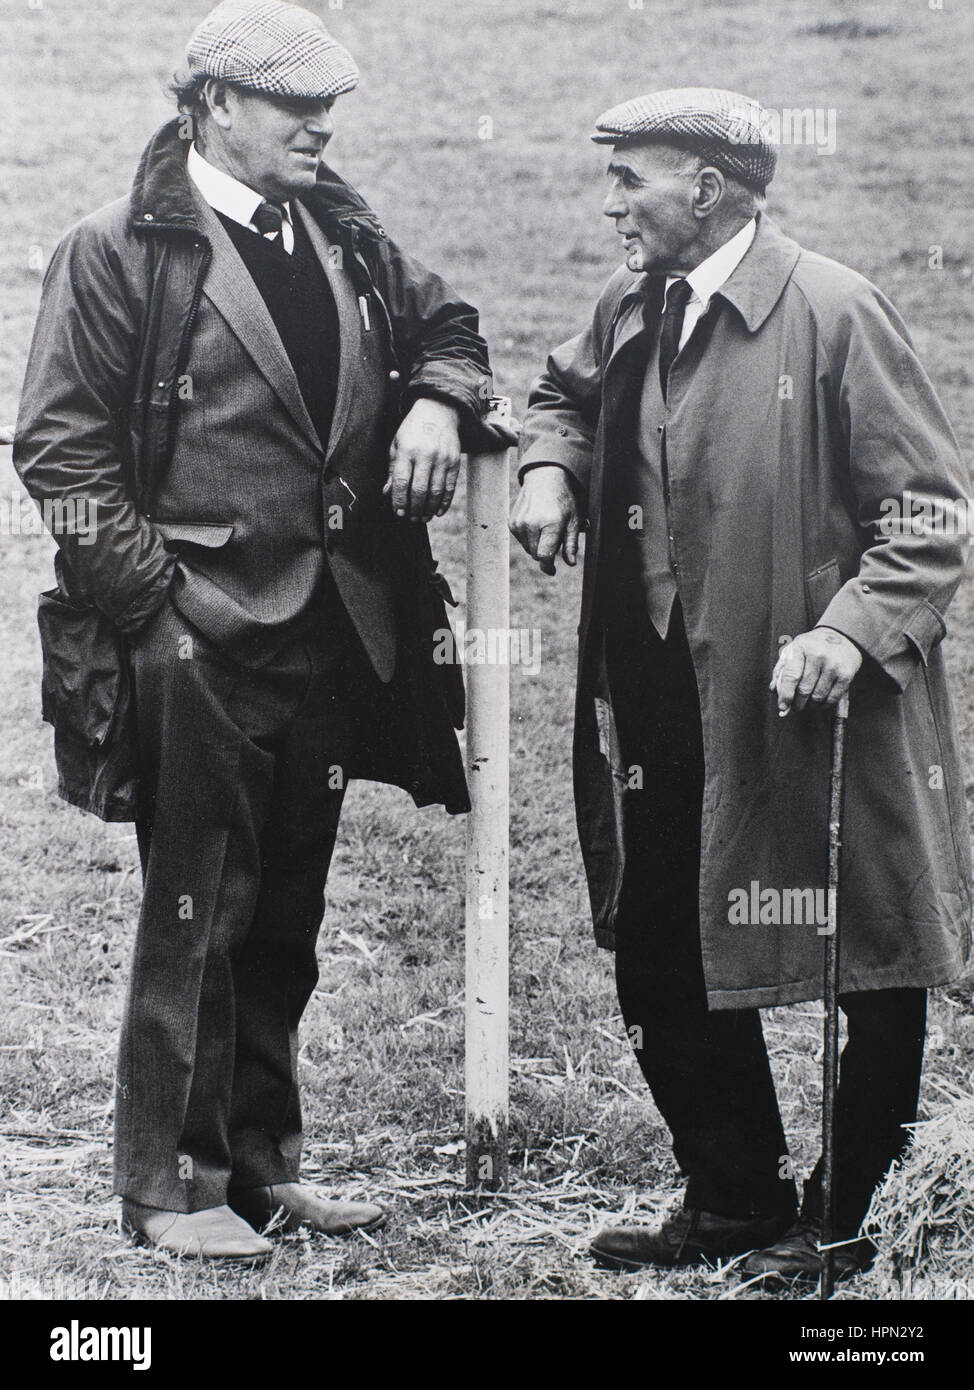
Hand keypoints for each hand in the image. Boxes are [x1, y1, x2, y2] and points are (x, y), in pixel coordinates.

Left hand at [384, 398, 461, 520]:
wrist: (439, 410)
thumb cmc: (412, 430)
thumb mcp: (397, 444)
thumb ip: (392, 469)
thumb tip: (387, 493)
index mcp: (407, 450)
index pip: (401, 481)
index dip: (399, 499)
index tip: (398, 512)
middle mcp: (426, 454)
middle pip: (419, 490)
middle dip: (414, 508)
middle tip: (411, 519)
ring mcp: (442, 458)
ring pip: (436, 492)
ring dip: (429, 509)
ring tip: (423, 518)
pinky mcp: (455, 462)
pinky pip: (450, 487)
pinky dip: (444, 503)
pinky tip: (438, 512)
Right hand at [509, 465, 579, 574]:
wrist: (544, 478)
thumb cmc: (563, 500)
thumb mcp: (573, 520)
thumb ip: (571, 544)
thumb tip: (570, 563)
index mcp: (550, 524)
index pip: (544, 556)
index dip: (549, 566)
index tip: (552, 570)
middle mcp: (531, 524)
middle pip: (536, 554)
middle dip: (545, 552)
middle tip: (555, 537)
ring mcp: (519, 524)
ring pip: (528, 549)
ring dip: (537, 545)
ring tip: (545, 528)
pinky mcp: (511, 523)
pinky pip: (521, 540)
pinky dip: (529, 538)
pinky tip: (536, 524)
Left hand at [770, 628, 862, 716]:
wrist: (841, 636)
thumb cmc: (810, 648)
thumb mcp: (792, 651)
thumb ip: (780, 671)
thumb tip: (773, 692)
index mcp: (800, 648)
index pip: (791, 676)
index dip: (785, 695)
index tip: (782, 707)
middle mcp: (818, 655)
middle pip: (804, 690)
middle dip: (797, 703)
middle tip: (795, 707)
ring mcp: (834, 665)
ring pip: (818, 697)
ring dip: (810, 706)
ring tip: (807, 703)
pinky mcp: (846, 675)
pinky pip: (832, 699)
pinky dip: (824, 705)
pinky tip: (820, 702)